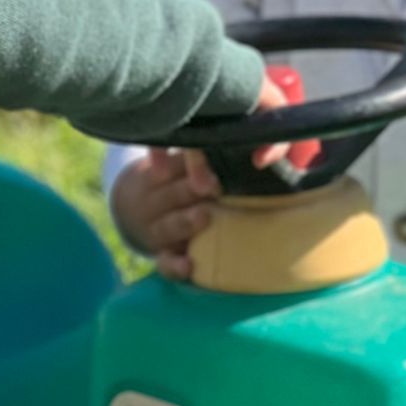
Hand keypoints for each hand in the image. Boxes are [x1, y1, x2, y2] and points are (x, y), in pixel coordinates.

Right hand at [110, 74, 289, 282]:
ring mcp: (157, 226)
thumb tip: (269, 139)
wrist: (136, 208)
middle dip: (191, 187)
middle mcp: (157, 197)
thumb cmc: (173, 178)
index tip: (206, 160)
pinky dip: (174, 266)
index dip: (192, 160)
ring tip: (204, 216)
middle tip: (214, 187)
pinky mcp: (160, 251)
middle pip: (173, 191)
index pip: (176, 162)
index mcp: (163, 171)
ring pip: (167, 224)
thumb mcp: (180, 159)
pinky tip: (189, 266)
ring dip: (185, 221)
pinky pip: (163, 262)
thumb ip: (209, 146)